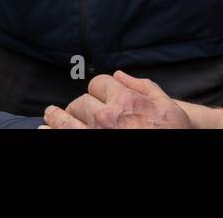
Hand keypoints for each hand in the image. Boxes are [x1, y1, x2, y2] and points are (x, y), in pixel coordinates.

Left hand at [44, 71, 222, 128]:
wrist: (176, 146)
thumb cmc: (171, 130)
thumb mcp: (166, 104)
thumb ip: (142, 86)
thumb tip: (121, 75)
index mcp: (124, 100)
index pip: (98, 85)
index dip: (99, 90)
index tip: (98, 96)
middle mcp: (106, 117)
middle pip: (81, 102)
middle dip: (80, 105)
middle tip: (79, 111)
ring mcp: (95, 134)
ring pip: (65, 119)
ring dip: (56, 116)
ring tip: (50, 116)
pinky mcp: (90, 145)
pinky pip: (63, 136)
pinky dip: (52, 131)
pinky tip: (45, 128)